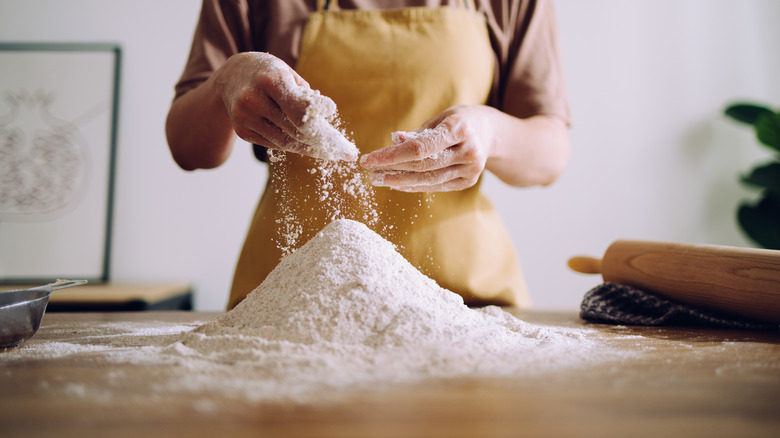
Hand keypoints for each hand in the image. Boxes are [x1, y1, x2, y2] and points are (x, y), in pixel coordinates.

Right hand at [215, 52, 355, 160]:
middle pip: (296, 130)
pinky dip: (292, 145)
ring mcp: (245, 117)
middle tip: (344, 151)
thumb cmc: (270, 73)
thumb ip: (306, 96)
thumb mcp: (289, 74)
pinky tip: (306, 145)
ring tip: (330, 152)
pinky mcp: (242, 131)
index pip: (300, 110)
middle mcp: (254, 99)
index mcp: (270, 80)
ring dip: (310, 148)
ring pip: (286, 142)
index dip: (322, 124)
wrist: (231, 77)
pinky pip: (274, 144)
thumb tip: (325, 119)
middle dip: (323, 142)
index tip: (341, 137)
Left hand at [359, 105, 489, 191]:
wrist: (491, 133)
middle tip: (370, 172)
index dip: (391, 155)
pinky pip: (436, 186)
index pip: (420, 147)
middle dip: (392, 170)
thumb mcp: (440, 118)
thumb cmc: (459, 121)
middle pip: (422, 166)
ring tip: (379, 179)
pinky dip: (414, 186)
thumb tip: (394, 141)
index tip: (369, 159)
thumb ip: (418, 133)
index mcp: (460, 128)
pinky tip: (397, 183)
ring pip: (428, 179)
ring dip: (399, 181)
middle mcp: (468, 151)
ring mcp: (471, 169)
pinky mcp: (468, 182)